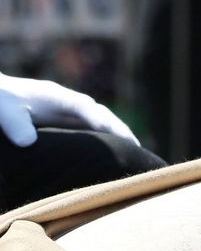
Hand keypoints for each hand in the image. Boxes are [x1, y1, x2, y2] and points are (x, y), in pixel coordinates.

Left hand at [0, 73, 138, 147]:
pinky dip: (104, 139)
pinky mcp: (64, 120)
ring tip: (133, 153)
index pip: (87, 109)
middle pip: (101, 114)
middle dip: (120, 129)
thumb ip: (16, 125)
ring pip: (99, 121)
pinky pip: (90, 129)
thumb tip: (28, 143)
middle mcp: (67, 103)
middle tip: (137, 148)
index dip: (103, 122)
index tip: (118, 137)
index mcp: (57, 97)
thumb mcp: (4, 111)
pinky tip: (110, 153)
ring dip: (116, 134)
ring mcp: (67, 111)